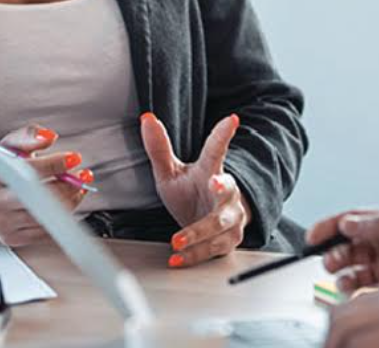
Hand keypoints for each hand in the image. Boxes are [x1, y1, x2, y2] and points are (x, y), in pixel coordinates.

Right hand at [0, 124, 90, 245]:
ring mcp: (2, 223)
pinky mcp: (11, 238)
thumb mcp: (8, 144)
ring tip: (78, 187)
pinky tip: (68, 202)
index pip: (27, 170)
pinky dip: (62, 217)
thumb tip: (48, 136)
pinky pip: (44, 232)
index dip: (55, 164)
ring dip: (70, 201)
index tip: (74, 158)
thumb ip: (28, 135)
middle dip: (68, 186)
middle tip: (82, 176)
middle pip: (38, 198)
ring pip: (45, 217)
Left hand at [139, 112, 249, 267]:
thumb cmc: (191, 193)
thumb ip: (159, 148)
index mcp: (211, 170)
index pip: (217, 150)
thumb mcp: (171, 171)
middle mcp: (227, 193)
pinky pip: (213, 248)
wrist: (208, 224)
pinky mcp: (230, 240)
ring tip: (177, 241)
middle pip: (227, 189)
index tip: (231, 119)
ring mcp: (231, 217)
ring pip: (220, 224)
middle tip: (215, 183)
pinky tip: (178, 258)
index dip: (223, 134)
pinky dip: (195, 255)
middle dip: (223, 188)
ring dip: (198, 233)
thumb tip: (146, 119)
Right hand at [307, 208, 378, 293]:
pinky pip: (367, 286)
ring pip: (356, 266)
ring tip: (340, 280)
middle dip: (334, 251)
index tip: (313, 235)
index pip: (354, 219)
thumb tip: (350, 222)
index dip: (331, 225)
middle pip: (350, 243)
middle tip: (327, 262)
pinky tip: (353, 292)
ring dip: (343, 272)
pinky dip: (355, 289)